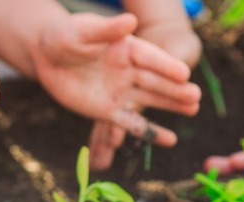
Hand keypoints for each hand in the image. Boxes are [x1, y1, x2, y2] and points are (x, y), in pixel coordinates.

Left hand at [33, 13, 200, 168]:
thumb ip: (107, 30)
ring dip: (170, 107)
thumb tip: (130, 19)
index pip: (150, 57)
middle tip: (196, 98)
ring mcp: (120, 91)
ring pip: (149, 101)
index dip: (165, 65)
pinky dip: (148, 132)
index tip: (184, 73)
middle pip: (155, 81)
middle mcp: (129, 70)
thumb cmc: (66, 36)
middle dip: (174, 90)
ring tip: (192, 111)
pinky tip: (169, 141)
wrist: (47, 57)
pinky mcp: (108, 110)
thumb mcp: (83, 31)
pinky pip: (130, 123)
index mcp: (127, 48)